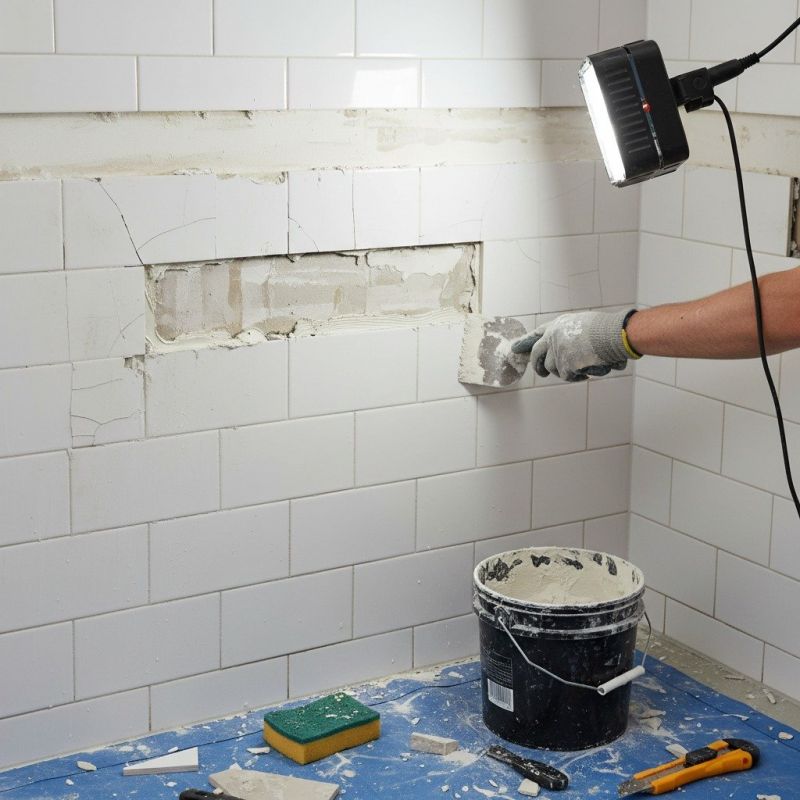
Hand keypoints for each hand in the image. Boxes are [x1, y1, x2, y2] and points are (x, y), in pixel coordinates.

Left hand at [511, 309, 636, 381]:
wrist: (614, 334)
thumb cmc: (607, 329)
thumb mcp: (584, 324)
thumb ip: (571, 335)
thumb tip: (568, 350)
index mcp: (558, 325)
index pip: (537, 334)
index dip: (525, 341)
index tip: (514, 348)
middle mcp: (553, 337)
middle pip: (536, 355)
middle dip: (537, 366)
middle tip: (542, 373)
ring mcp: (556, 351)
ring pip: (553, 369)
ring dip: (566, 371)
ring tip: (583, 367)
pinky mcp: (563, 364)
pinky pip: (567, 376)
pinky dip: (577, 376)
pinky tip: (588, 370)